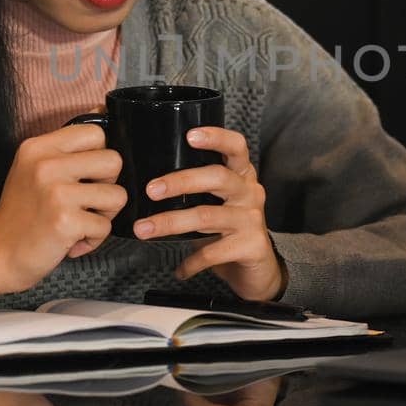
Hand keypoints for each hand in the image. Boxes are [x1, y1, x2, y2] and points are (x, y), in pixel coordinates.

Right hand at [0, 122, 126, 299]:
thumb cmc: (22, 212)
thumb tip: (104, 110)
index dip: (100, 155)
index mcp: (39, 147)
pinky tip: (72, 240)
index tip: (86, 175)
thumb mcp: (34, 168)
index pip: (96, 132)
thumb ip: (65, 148)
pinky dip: (93, 238)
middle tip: (86, 200)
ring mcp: (56, 192)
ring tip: (80, 221)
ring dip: (105, 215)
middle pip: (114, 161)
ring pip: (118, 195)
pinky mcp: (64, 221)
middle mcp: (46, 164)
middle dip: (109, 185)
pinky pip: (105, 226)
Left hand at [132, 127, 284, 301]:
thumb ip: (197, 190)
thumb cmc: (230, 231)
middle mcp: (250, 192)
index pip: (236, 147)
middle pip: (217, 177)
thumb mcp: (218, 203)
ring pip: (207, 216)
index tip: (190, 135)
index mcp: (242, 176)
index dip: (216, 137)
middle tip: (151, 190)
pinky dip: (190, 262)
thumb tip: (150, 183)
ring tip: (144, 229)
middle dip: (180, 181)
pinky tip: (179, 269)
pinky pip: (213, 252)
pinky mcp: (251, 246)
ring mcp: (252, 220)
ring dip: (171, 223)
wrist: (260, 269)